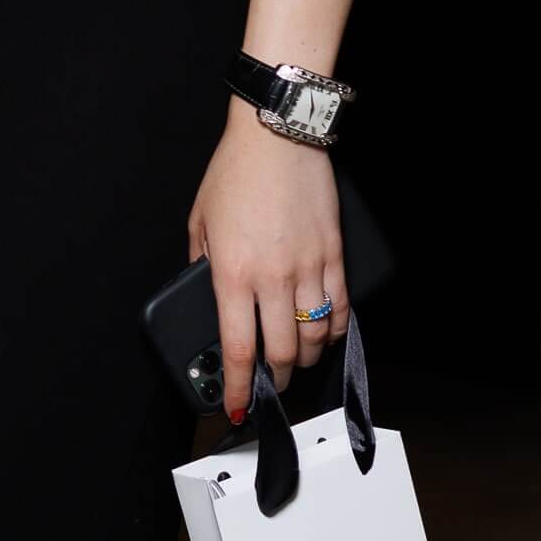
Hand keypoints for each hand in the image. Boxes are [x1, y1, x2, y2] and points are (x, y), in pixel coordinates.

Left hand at [185, 109, 346, 423]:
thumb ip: (202, 266)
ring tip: (295, 361)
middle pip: (280, 352)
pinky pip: (340, 306)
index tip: (236, 406)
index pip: (237, 349)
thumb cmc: (235, 172)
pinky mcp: (333, 253)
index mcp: (232, 274)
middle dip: (274, 379)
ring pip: (313, 335)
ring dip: (304, 358)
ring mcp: (308, 267)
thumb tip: (208, 297)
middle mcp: (272, 277)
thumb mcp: (200, 223)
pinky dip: (334, 330)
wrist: (277, 134)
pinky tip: (325, 336)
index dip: (238, 387)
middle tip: (268, 385)